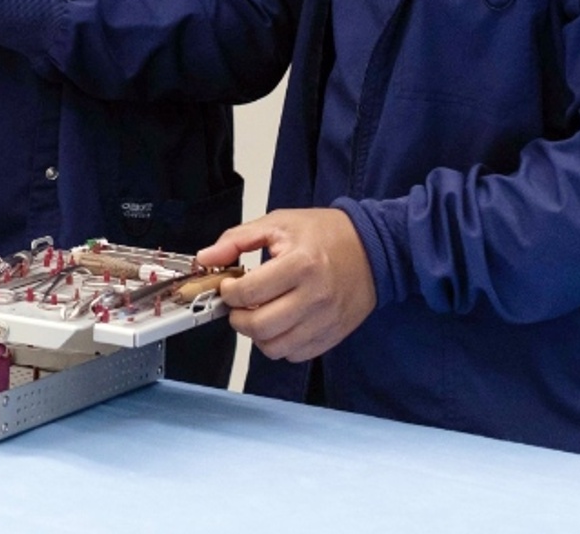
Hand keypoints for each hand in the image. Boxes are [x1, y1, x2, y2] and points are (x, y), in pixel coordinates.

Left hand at [198, 208, 376, 363]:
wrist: (373, 249)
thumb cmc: (325, 234)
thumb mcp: (279, 224)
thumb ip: (237, 239)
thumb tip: (206, 258)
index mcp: (301, 264)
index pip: (249, 292)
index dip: (229, 292)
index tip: (229, 286)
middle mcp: (315, 297)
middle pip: (259, 326)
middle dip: (237, 318)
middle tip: (238, 304)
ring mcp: (326, 320)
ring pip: (275, 347)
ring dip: (257, 335)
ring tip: (258, 314)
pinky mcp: (333, 335)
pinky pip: (295, 355)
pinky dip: (280, 344)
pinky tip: (280, 323)